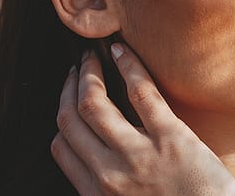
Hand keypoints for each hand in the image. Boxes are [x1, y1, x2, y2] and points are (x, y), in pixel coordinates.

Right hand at [51, 43, 234, 195]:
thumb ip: (112, 184)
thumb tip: (101, 152)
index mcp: (98, 193)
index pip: (62, 146)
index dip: (63, 114)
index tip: (69, 97)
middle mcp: (111, 174)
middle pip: (71, 119)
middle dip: (69, 87)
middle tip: (79, 67)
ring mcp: (140, 155)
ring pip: (94, 103)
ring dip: (90, 72)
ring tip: (95, 57)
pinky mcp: (172, 138)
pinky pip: (141, 93)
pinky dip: (129, 66)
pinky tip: (123, 52)